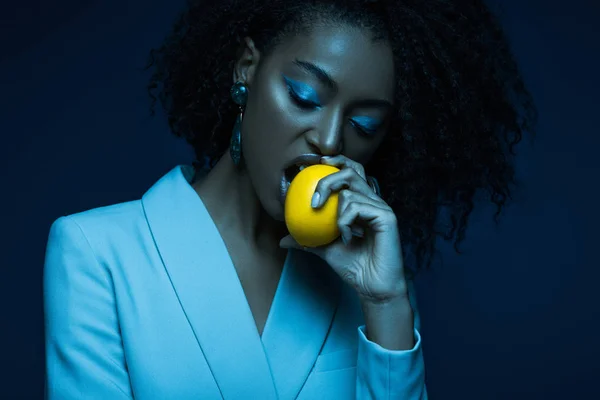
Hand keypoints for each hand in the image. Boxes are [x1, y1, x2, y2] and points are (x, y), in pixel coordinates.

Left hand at [280, 155, 407, 303]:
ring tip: (338, 233)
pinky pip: (356, 206)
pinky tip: (348, 238)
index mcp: (362, 203)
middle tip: (315, 201)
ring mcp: (381, 207)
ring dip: (336, 213)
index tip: (318, 162)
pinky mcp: (387, 216)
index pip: (352, 172)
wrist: (372, 287)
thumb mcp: (325, 250)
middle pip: (351, 171)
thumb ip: (307, 240)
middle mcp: (373, 201)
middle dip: (328, 179)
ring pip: (350, 191)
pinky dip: (345, 222)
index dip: (338, 161)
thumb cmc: (354, 268)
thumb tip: (282, 239)